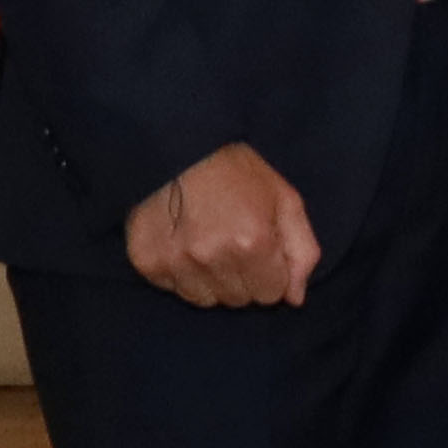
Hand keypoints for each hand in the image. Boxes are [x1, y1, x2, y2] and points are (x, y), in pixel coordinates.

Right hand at [127, 143, 318, 308]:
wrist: (180, 148)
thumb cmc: (239, 173)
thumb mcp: (286, 202)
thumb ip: (301, 252)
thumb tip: (294, 299)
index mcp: (253, 243)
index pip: (270, 294)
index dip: (270, 273)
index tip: (262, 251)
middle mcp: (212, 257)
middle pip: (238, 299)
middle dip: (243, 278)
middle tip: (234, 244)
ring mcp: (175, 262)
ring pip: (205, 299)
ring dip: (212, 281)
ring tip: (209, 246)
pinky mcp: (146, 262)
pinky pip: (174, 289)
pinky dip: (182, 275)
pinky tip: (185, 245)